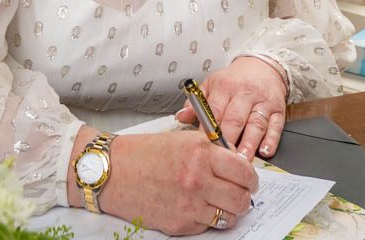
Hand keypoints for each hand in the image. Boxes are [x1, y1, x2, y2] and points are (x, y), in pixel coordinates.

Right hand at [91, 129, 258, 234]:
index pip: (244, 170)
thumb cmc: (144, 154)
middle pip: (241, 198)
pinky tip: (196, 206)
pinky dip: (207, 219)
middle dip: (244, 197)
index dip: (251, 177)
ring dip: (228, 210)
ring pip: (229, 216)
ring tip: (218, 201)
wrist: (113, 172)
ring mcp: (189, 204)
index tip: (249, 180)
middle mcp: (197, 178)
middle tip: (239, 193)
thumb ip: (212, 150)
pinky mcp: (180, 223)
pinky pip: (208, 225)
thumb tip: (237, 164)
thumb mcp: (182, 139)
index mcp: (200, 152)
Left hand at [174, 55, 287, 158]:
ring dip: (249, 144)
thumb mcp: (212, 84)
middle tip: (223, 159)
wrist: (263, 67)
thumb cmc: (234, 81)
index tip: (204, 148)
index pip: (215, 110)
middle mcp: (244, 93)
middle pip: (235, 118)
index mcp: (224, 87)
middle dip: (229, 140)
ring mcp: (263, 102)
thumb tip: (181, 117)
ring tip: (242, 161)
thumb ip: (196, 102)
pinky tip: (265, 151)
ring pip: (256, 124)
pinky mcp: (278, 110)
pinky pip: (276, 126)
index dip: (209, 130)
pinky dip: (271, 140)